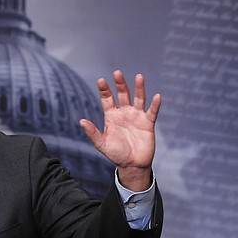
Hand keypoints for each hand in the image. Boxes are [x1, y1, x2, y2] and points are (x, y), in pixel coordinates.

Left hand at [80, 70, 160, 190]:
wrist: (131, 165)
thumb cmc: (115, 154)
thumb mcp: (101, 144)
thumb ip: (92, 132)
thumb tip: (81, 121)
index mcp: (111, 116)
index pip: (107, 99)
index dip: (104, 90)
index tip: (101, 80)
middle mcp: (124, 113)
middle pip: (123, 94)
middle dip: (120, 84)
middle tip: (117, 73)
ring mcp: (137, 116)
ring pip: (139, 99)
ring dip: (139, 88)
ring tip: (139, 76)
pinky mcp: (148, 123)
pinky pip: (152, 112)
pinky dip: (155, 104)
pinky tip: (157, 95)